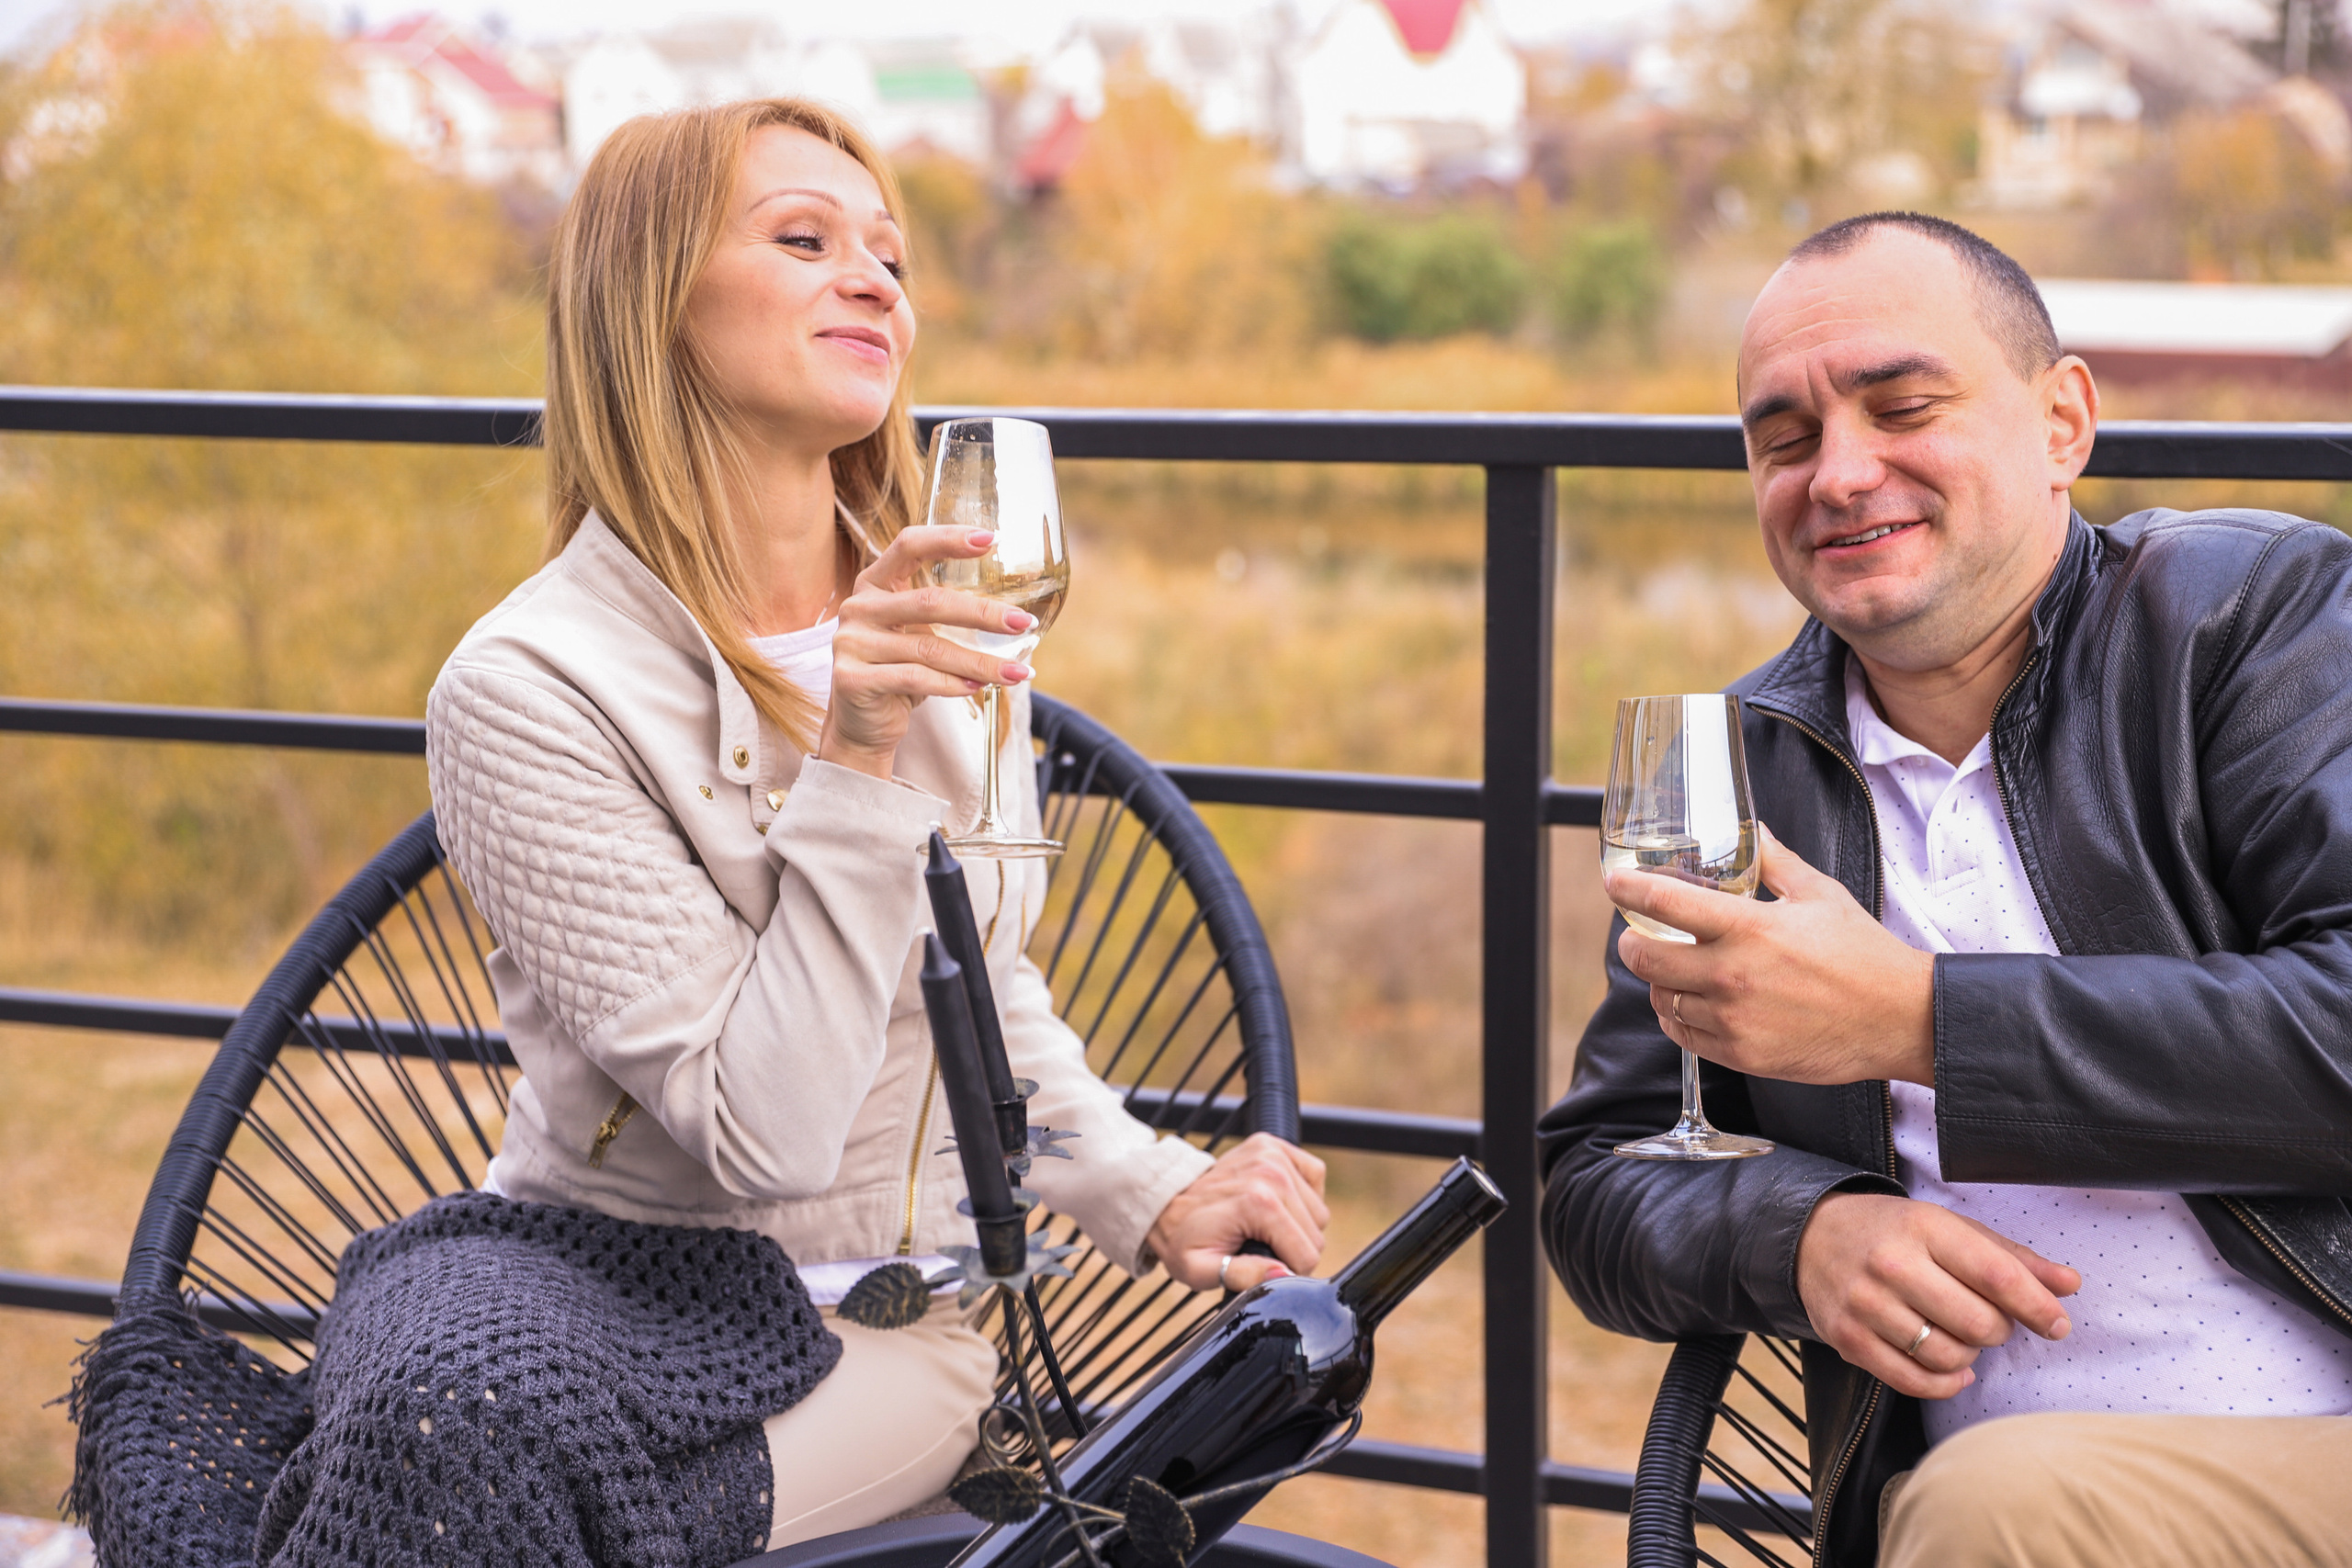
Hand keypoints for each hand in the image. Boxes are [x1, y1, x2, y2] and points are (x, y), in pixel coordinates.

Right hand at [819, 525, 1037, 779]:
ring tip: (1017, 672)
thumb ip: (945, 616)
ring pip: (929, 648)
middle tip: (1023, 622)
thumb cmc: (898, 672)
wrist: (861, 725)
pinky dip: (952, 685)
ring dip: (979, 661)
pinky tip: (978, 688)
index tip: (991, 539)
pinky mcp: (852, 679)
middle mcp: (858, 607)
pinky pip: (914, 678)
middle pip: (929, 601)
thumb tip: (1015, 615)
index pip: (909, 546)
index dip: (948, 538)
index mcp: (874, 584)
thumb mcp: (918, 635)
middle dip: (983, 613)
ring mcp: (851, 643)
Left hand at [1145, 1133, 1328, 1292]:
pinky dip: (1303, 1194)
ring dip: (1297, 1223)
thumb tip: (1283, 1275)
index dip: (1287, 1271)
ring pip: (1318, 1210)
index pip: (1306, 1255)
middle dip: (1292, 1248)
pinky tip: (1277, 1202)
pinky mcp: (1275, 1145)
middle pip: (1315, 1234)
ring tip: (1261, 1225)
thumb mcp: (1199, 1270)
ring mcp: (1274, 1154)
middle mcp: (1272, 1173)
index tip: (1259, 1264)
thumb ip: (1243, 1277)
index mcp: (1258, 1203)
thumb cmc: (1181, 1238)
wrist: (1164, 1199)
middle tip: (1257, 1245)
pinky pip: (1315, 1175)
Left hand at [1608, 827, 1935, 1085]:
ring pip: (1661, 998)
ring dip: (1659, 981)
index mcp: (1748, 928)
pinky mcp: (1741, 1054)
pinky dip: (1677, 1016)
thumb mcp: (1819, 894)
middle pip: (1645, 957)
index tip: (1614, 883)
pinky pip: (1684, 1034)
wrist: (1899, 1019)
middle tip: (1638, 932)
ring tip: (1672, 967)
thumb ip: (1774, 861)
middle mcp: (1732, 975)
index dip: (1628, 889)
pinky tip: (1690, 1001)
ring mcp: (1733, 1020)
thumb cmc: (1863, 955)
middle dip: (1632, 940)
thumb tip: (1753, 833)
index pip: (1664, 902)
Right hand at [1798, 1191, 2079, 1398]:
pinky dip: (1944, 1383)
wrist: (1812, 1236)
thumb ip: (2012, 1258)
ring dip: (1970, 1356)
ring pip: (1948, 1357)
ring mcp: (1865, 1304)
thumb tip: (2070, 1284)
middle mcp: (1891, 1264)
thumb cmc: (1895, 1233)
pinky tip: (1951, 1370)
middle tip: (1991, 1321)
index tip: (2057, 1324)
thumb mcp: (1951, 1228)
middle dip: (1998, 1330)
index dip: (2036, 1306)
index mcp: (1924, 1228)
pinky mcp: (1847, 1339)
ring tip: (1961, 1337)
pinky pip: (1913, 1381)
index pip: (1995, 1274)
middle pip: (1977, 1323)